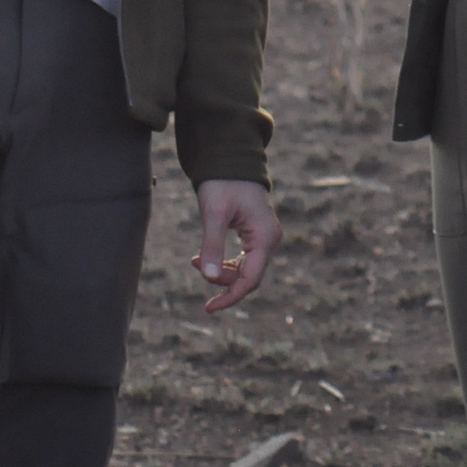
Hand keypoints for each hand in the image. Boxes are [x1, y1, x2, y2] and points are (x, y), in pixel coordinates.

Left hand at [191, 178, 280, 313]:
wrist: (230, 158)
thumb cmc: (222, 182)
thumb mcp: (213, 213)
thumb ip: (213, 245)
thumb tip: (209, 279)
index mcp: (265, 236)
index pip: (250, 280)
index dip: (229, 296)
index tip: (208, 308)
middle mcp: (270, 239)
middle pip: (248, 276)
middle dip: (221, 279)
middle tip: (196, 264)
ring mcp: (265, 236)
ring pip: (245, 269)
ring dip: (222, 271)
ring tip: (197, 260)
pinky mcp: (257, 233)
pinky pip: (244, 258)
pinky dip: (225, 261)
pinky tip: (206, 256)